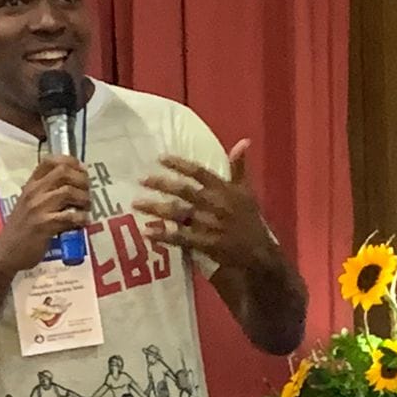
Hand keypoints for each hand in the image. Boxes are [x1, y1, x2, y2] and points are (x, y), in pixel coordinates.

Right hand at [0, 157, 90, 274]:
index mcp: (31, 185)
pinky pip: (69, 216)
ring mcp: (38, 208)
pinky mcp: (44, 226)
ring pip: (68, 192)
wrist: (5, 253)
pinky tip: (83, 222)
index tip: (82, 170)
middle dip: (82, 180)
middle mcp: (34, 192)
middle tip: (87, 192)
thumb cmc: (20, 229)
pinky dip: (81, 218)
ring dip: (83, 199)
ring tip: (86, 208)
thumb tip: (74, 184)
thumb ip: (46, 192)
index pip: (50, 161)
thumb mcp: (28, 204)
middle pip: (63, 172)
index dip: (71, 162)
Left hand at [134, 140, 275, 270]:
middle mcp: (217, 205)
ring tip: (136, 204)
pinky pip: (182, 238)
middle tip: (141, 179)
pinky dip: (164, 235)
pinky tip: (146, 232)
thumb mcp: (246, 192)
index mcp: (225, 190)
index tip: (160, 158)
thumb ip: (239, 167)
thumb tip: (243, 141)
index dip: (181, 165)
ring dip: (157, 209)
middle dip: (162, 184)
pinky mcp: (207, 244)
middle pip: (185, 191)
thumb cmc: (250, 220)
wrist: (260, 254)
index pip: (200, 172)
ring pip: (180, 214)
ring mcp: (211, 225)